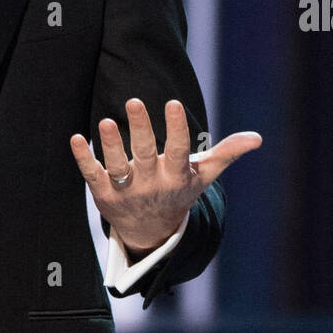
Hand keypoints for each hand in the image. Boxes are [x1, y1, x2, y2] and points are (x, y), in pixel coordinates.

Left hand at [70, 98, 261, 254]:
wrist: (151, 232)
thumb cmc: (179, 193)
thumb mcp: (202, 176)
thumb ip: (226, 153)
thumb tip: (256, 138)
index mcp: (175, 176)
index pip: (177, 150)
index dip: (175, 128)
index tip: (172, 103)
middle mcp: (150, 183)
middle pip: (145, 154)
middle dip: (140, 129)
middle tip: (134, 101)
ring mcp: (125, 189)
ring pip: (117, 165)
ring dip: (110, 144)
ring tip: (106, 122)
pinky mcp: (103, 193)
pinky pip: (91, 174)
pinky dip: (82, 158)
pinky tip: (75, 138)